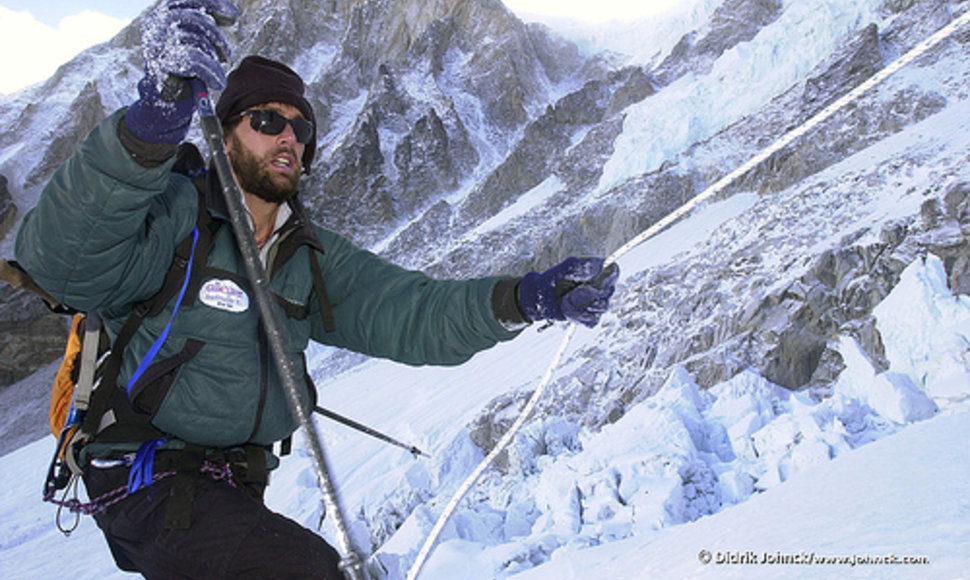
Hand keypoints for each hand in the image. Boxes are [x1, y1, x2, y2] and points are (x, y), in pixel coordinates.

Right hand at [126, 0, 239, 143]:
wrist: (165, 99)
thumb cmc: (182, 68)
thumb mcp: (193, 41)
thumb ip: (204, 25)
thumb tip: (232, 13)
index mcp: (161, 15)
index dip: (212, 4)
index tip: (234, 15)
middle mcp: (155, 25)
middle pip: (196, 18)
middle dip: (217, 36)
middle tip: (228, 55)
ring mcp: (158, 43)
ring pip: (197, 40)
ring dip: (214, 58)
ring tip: (218, 71)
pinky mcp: (163, 63)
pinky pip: (196, 60)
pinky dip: (212, 73)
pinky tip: (217, 83)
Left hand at [518, 257, 618, 327]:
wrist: (541, 296)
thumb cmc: (553, 279)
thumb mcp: (564, 268)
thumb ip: (581, 265)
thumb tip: (600, 265)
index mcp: (598, 270)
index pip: (613, 272)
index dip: (605, 279)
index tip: (589, 283)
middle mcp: (601, 286)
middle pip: (607, 292)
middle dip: (586, 296)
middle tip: (570, 295)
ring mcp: (597, 302)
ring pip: (600, 308)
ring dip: (579, 306)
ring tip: (565, 301)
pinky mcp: (590, 317)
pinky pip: (592, 320)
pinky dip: (577, 317)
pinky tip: (568, 310)